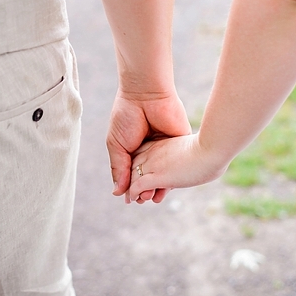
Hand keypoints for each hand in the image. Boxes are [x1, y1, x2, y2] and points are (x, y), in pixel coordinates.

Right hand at [108, 89, 190, 203]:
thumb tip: (117, 192)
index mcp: (134, 150)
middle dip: (145, 190)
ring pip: (164, 174)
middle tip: (141, 199)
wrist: (146, 95)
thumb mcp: (116, 144)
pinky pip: (177, 165)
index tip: (128, 199)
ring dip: (159, 187)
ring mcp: (166, 149)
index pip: (133, 174)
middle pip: (149, 177)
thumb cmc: (127, 116)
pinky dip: (173, 177)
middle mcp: (150, 151)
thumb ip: (118, 168)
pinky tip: (166, 188)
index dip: (131, 187)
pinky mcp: (180, 145)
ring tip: (152, 198)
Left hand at [128, 133, 227, 201]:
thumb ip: (187, 156)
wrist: (212, 149)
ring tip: (133, 199)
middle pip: (133, 165)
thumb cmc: (210, 150)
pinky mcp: (158, 176)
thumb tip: (199, 164)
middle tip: (135, 191)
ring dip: (131, 189)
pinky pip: (137, 186)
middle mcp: (153, 152)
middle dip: (132, 178)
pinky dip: (132, 193)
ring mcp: (154, 163)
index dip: (140, 165)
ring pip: (132, 177)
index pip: (141, 153)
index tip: (142, 176)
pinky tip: (132, 199)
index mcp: (161, 143)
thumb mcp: (193, 150)